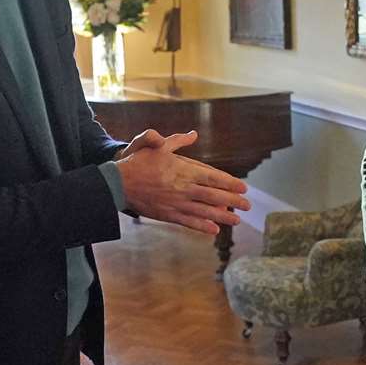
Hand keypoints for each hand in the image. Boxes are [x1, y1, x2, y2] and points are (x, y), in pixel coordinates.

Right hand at [115, 130, 249, 235]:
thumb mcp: (156, 145)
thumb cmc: (138, 162)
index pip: (213, 177)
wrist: (117, 184)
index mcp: (183, 170)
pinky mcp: (168, 215)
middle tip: (248, 205)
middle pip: (214, 196)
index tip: (244, 187)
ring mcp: (176, 204)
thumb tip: (193, 134)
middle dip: (233, 201)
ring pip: (205, 211)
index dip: (230, 183)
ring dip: (223, 217)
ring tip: (237, 220)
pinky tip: (214, 230)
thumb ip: (177, 140)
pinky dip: (202, 227)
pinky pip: (189, 222)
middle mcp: (183, 189)